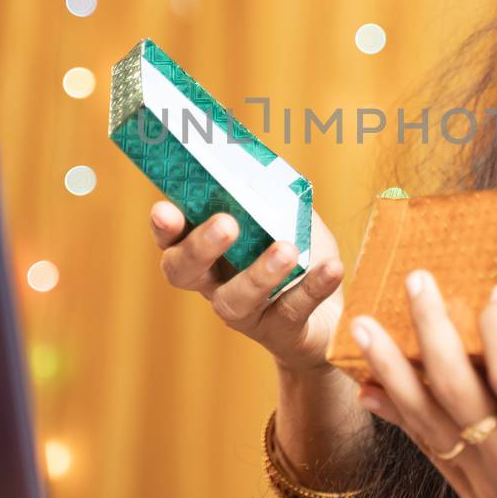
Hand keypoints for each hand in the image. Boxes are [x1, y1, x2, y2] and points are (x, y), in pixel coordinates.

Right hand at [150, 202, 346, 373]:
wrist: (331, 312)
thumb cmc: (298, 252)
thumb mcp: (288, 215)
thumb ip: (275, 192)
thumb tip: (268, 165)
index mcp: (208, 250)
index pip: (172, 238)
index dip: (164, 227)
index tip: (164, 209)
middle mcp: (216, 284)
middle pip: (186, 272)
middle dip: (200, 247)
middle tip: (226, 224)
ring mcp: (246, 313)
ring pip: (235, 301)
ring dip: (258, 273)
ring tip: (286, 249)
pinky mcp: (282, 332)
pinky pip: (292, 311)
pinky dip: (313, 287)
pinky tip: (332, 267)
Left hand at [348, 270, 496, 497]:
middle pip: (456, 388)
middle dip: (431, 331)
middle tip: (417, 282)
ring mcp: (483, 479)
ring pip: (425, 417)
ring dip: (390, 369)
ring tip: (362, 326)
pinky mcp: (471, 497)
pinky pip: (426, 449)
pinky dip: (396, 416)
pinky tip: (370, 389)